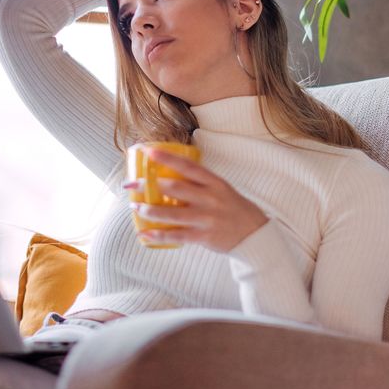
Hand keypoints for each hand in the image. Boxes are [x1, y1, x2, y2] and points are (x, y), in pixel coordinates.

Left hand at [127, 148, 267, 252]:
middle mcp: (211, 198)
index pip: (188, 166)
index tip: (148, 152)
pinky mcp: (205, 236)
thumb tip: (168, 176)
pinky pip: (177, 235)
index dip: (167, 158)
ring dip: (150, 210)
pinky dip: (159, 235)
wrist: (255, 235)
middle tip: (133, 184)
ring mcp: (208, 218)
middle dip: (151, 186)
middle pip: (176, 188)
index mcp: (215, 182)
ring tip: (135, 207)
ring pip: (173, 213)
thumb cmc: (234, 209)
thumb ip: (199, 184)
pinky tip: (145, 234)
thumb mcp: (221, 190)